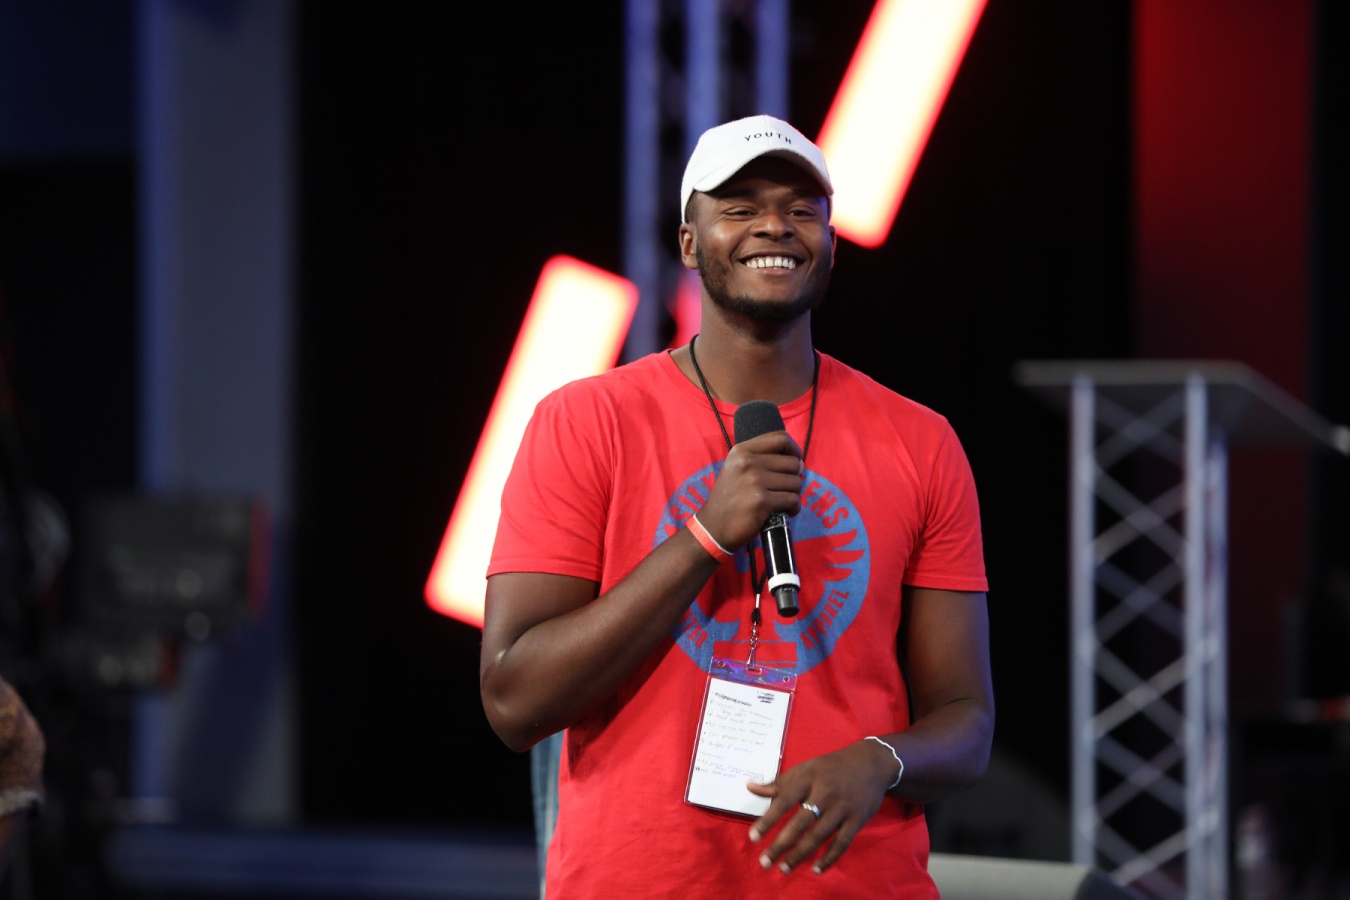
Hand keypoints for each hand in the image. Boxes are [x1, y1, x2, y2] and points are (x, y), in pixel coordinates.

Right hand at [698, 431, 803, 549]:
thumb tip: (798, 462)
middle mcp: (747, 462)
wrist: (713, 527)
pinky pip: (793, 500)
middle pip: (792, 462)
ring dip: (794, 494)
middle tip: (786, 488)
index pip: (780, 438)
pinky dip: (794, 508)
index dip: (794, 449)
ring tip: (783, 501)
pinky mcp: (762, 501)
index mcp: (741, 451)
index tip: (795, 461)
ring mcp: (755, 481)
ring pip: (795, 482)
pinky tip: (786, 512)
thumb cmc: (728, 498)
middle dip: (795, 477)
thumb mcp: (736, 469)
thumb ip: (761, 459)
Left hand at [745, 740, 895, 874]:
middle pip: (800, 822)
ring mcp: (842, 807)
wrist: (871, 763)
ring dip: (800, 854)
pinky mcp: (857, 819)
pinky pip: (842, 843)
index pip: (784, 801)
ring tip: (784, 868)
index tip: (753, 837)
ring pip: (819, 835)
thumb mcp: (805, 769)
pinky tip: (816, 869)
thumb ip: (779, 783)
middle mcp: (824, 793)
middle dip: (781, 844)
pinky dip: (829, 858)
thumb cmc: (831, 767)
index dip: (768, 820)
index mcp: (808, 778)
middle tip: (765, 861)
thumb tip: (750, 787)